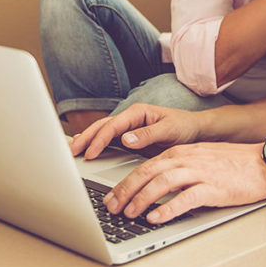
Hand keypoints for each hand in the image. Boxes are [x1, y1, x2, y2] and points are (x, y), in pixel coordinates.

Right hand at [70, 103, 203, 159]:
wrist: (194, 130)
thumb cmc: (184, 126)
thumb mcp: (169, 130)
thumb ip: (148, 134)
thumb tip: (126, 139)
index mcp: (138, 112)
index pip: (113, 125)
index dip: (99, 139)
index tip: (90, 153)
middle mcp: (130, 118)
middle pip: (102, 126)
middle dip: (86, 138)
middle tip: (71, 151)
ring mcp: (128, 127)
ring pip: (102, 132)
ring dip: (87, 141)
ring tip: (72, 150)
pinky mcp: (129, 137)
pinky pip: (109, 139)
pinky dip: (96, 144)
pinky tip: (86, 150)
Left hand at [103, 142, 265, 223]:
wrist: (263, 164)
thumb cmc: (233, 164)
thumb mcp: (199, 159)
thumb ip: (177, 169)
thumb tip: (154, 186)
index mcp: (181, 152)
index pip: (145, 166)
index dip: (125, 182)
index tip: (112, 197)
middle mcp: (186, 159)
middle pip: (147, 172)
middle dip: (126, 191)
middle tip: (112, 207)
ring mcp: (199, 172)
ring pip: (162, 182)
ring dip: (142, 199)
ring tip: (130, 214)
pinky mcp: (213, 187)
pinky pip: (185, 198)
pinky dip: (168, 209)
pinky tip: (156, 218)